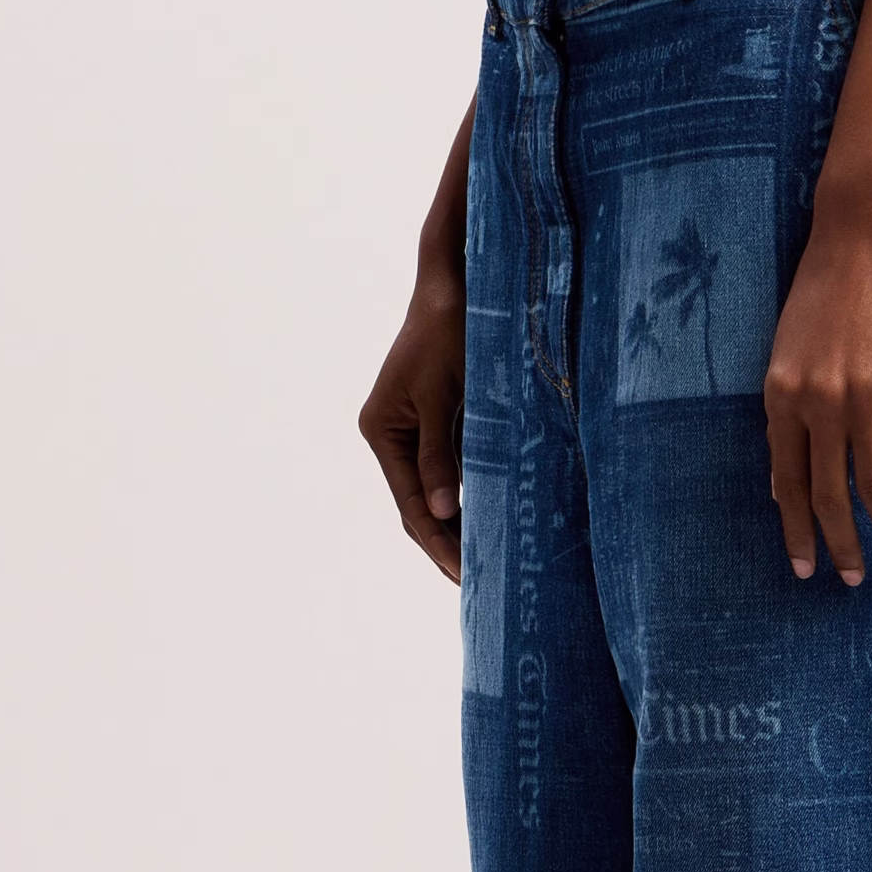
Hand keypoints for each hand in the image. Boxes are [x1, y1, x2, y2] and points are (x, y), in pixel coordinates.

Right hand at [359, 271, 464, 582]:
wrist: (458, 287)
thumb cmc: (450, 334)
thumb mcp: (445, 397)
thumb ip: (440, 456)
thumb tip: (441, 512)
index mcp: (383, 431)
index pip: (409, 505)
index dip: (436, 543)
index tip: (462, 576)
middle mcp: (391, 435)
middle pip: (417, 506)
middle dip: (445, 544)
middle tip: (477, 584)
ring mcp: (414, 431)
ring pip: (435, 494)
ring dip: (458, 526)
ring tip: (485, 564)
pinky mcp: (439, 424)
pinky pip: (452, 472)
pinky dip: (469, 498)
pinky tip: (489, 523)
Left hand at [764, 190, 871, 585]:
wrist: (863, 230)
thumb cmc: (821, 289)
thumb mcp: (786, 351)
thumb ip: (787, 414)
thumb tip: (785, 482)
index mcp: (781, 396)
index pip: (788, 484)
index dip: (798, 531)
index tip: (805, 567)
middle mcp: (818, 403)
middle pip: (830, 496)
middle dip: (842, 546)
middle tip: (853, 579)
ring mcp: (864, 396)